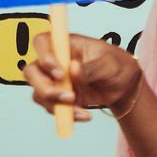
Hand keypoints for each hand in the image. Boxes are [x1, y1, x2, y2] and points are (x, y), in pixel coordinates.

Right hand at [23, 33, 141, 122]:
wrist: (124, 87)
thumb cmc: (117, 66)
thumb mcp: (110, 64)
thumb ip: (91, 68)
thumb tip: (73, 69)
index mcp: (68, 44)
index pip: (42, 42)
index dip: (44, 56)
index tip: (60, 74)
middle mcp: (57, 61)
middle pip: (32, 71)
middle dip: (45, 88)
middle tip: (68, 97)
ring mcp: (55, 80)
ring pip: (38, 92)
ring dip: (55, 104)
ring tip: (81, 109)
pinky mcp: (58, 97)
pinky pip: (51, 107)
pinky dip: (65, 115)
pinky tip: (84, 115)